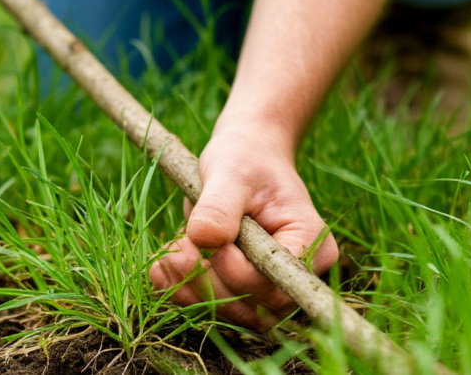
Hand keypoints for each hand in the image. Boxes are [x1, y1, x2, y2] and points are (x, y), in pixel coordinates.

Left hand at [149, 127, 338, 328]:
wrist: (240, 157)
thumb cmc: (244, 159)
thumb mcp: (231, 172)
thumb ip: (220, 205)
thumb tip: (205, 238)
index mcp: (309, 240)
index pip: (277, 280)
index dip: (237, 272)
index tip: (206, 240)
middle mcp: (295, 270)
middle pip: (257, 307)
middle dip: (210, 284)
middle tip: (177, 250)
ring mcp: (269, 283)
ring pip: (234, 312)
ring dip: (193, 291)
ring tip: (166, 257)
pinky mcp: (242, 286)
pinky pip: (215, 304)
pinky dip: (184, 291)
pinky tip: (160, 269)